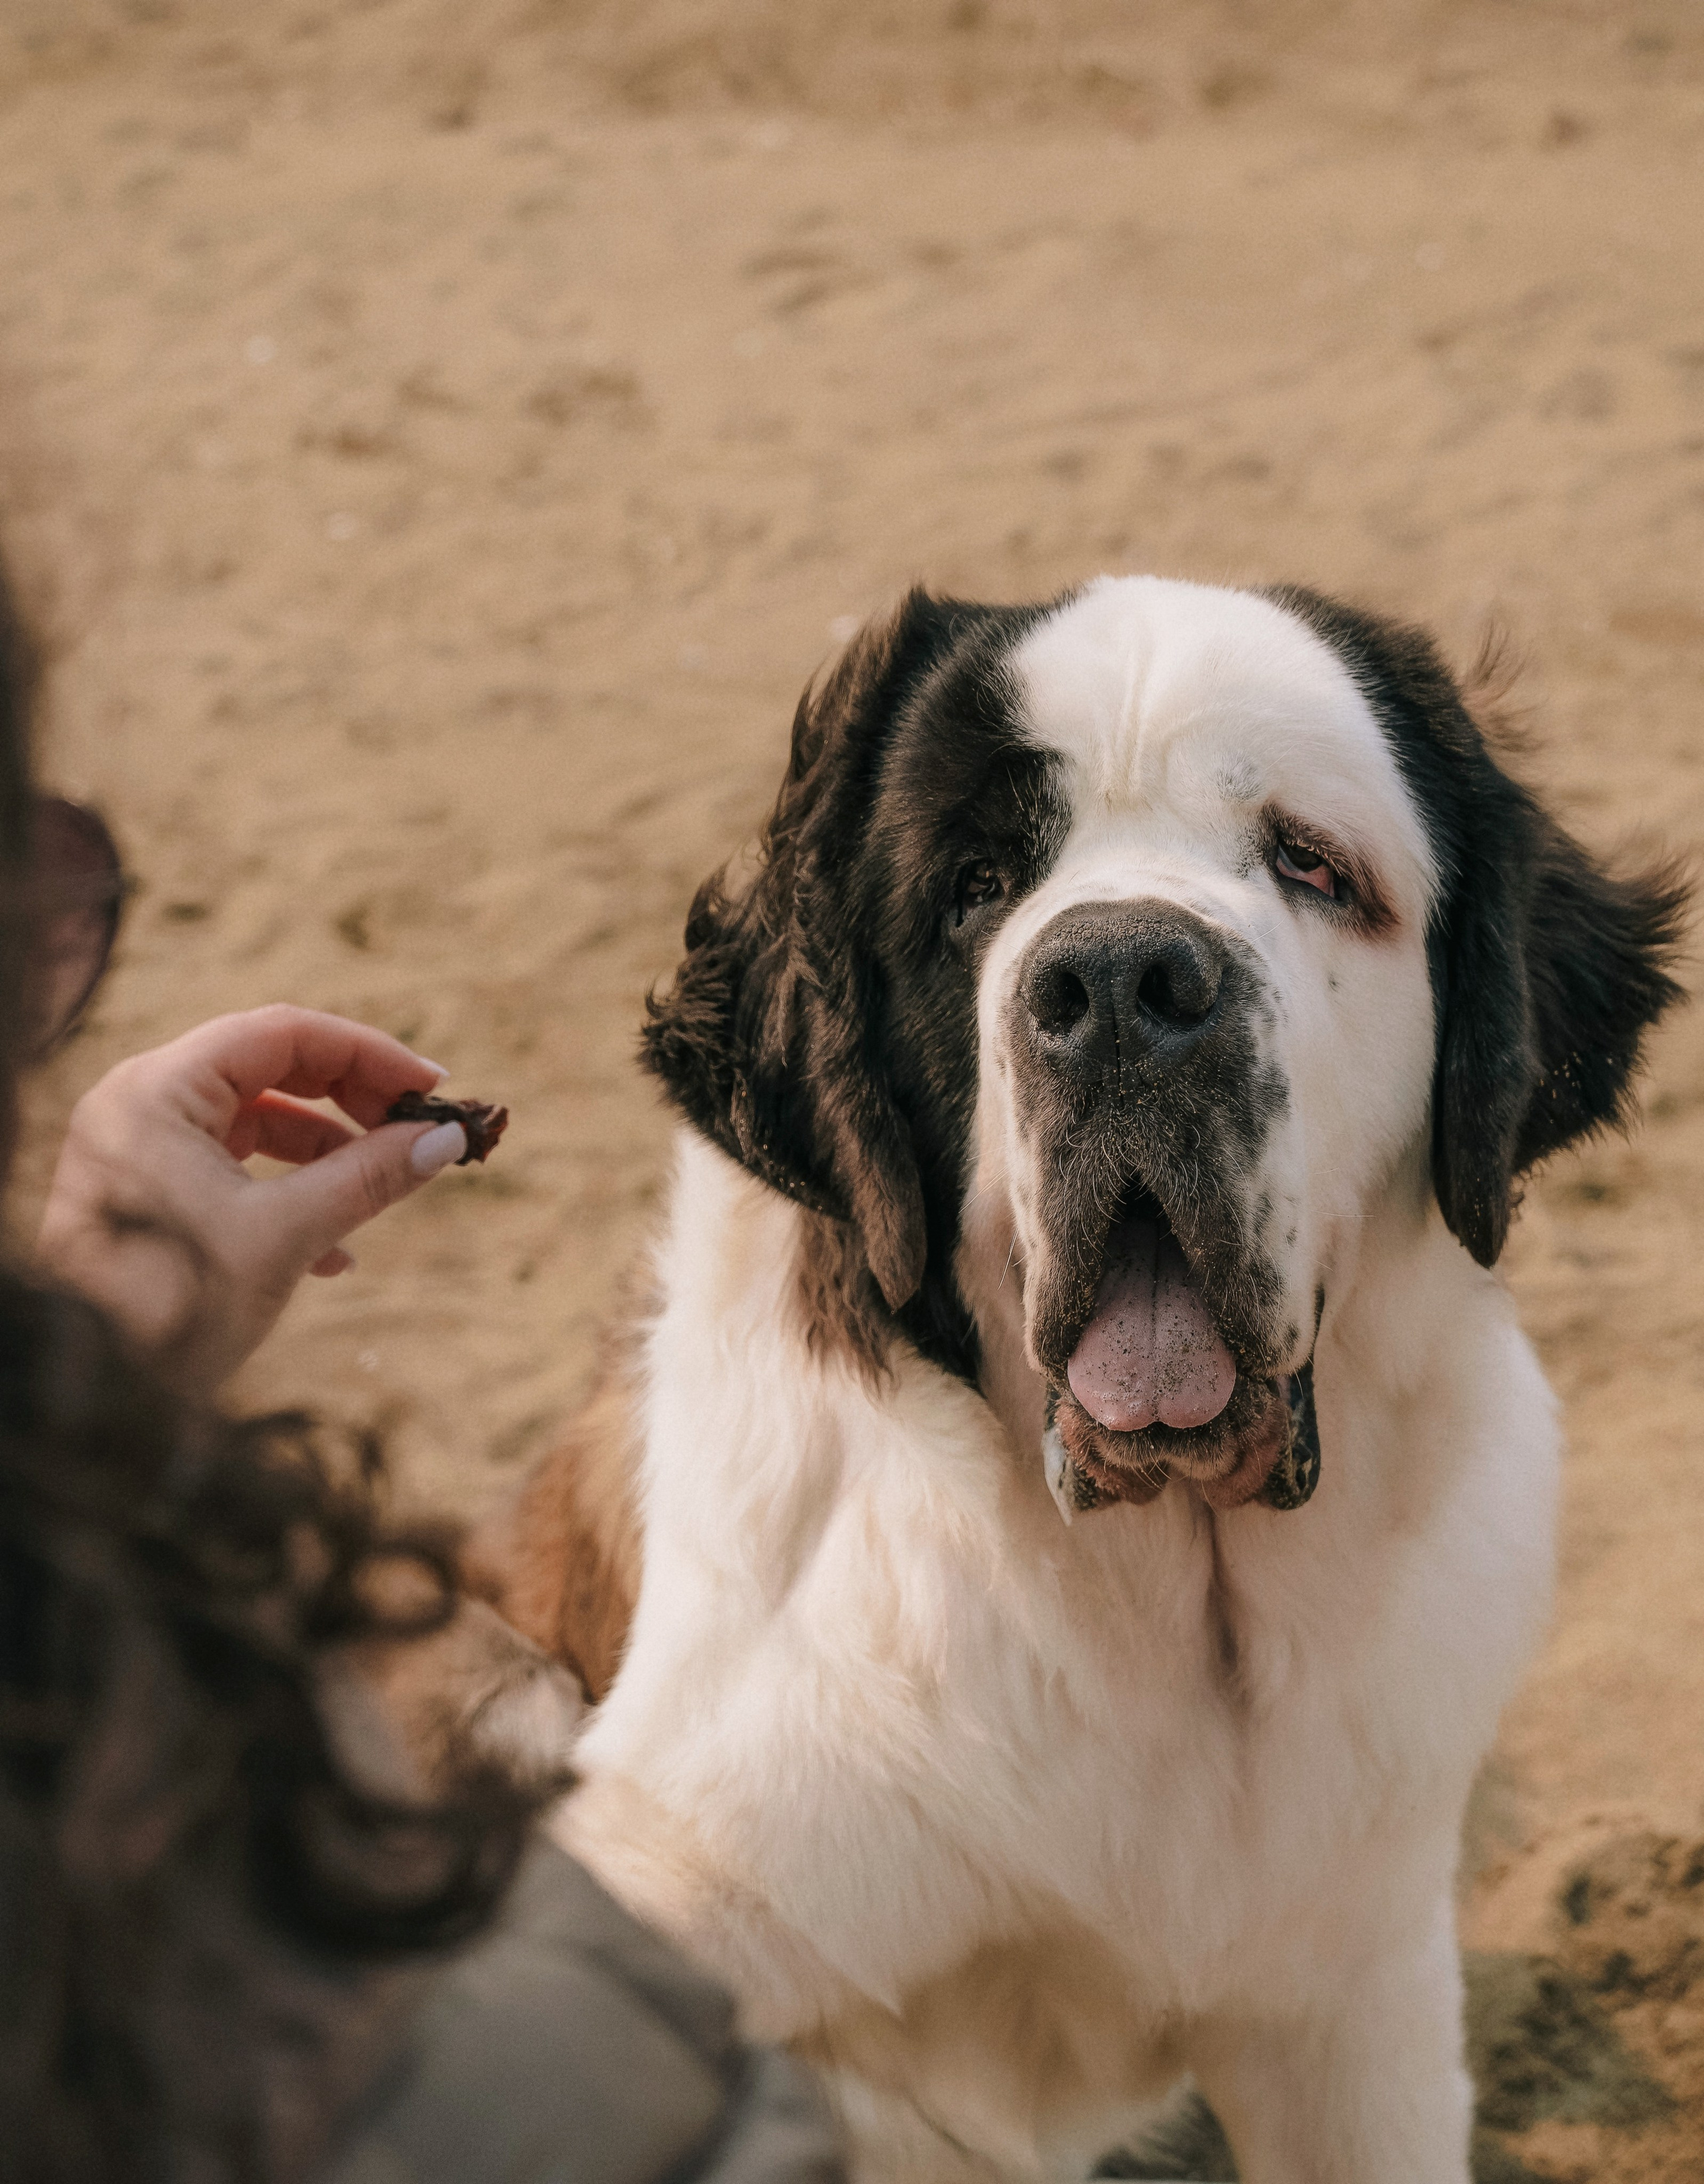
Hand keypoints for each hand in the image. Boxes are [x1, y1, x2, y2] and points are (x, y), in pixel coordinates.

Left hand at [37, 1005, 472, 1391]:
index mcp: (158, 1090)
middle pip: (271, 1066)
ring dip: (329, 1151)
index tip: (433, 1085)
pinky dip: (290, 1189)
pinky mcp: (150, 1190)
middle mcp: (142, 1102)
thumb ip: (368, 1177)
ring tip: (386, 1188)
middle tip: (419, 1128)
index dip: (367, 1052)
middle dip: (353, 1099)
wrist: (95, 1397)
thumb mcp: (285, 1237)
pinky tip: (335, 1254)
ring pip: (257, 1117)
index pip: (283, 1033)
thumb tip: (445, 1138)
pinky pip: (235, 1164)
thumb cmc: (171, 1310)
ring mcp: (142, 1146)